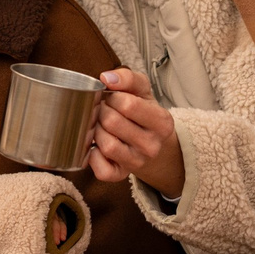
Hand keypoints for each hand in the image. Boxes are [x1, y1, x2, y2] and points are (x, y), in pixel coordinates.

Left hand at [89, 68, 183, 197]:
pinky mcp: (121, 176)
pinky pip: (101, 170)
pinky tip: (96, 146)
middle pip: (112, 123)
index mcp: (162, 122)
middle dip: (102, 112)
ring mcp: (137, 163)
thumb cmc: (143, 113)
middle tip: (103, 111)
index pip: (128, 104)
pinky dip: (92, 157)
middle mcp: (152, 146)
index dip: (113, 97)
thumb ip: (128, 78)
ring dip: (96, 131)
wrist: (153, 145)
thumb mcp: (142, 91)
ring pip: (106, 145)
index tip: (112, 98)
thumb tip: (106, 78)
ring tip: (100, 126)